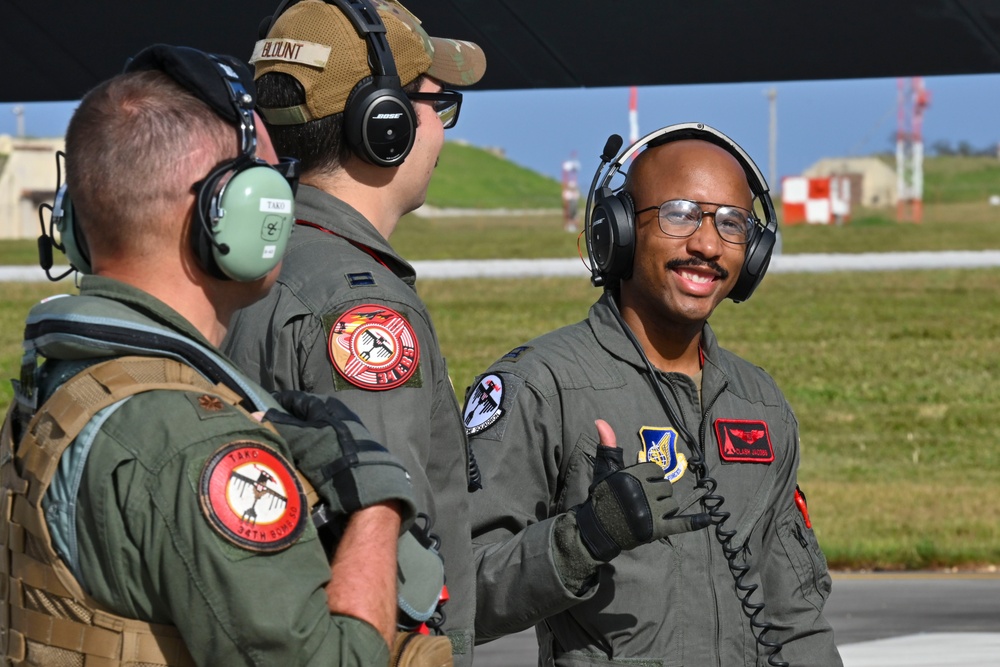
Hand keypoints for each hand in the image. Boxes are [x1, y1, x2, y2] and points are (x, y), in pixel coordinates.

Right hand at [263, 391, 415, 526]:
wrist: (360, 478)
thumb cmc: (328, 450)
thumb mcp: (299, 435)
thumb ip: (277, 423)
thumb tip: (254, 413)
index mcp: (325, 404)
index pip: (294, 399)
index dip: (276, 404)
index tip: (259, 412)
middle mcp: (335, 415)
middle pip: (302, 417)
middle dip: (284, 424)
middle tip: (265, 433)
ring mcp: (341, 434)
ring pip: (309, 433)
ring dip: (294, 440)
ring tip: (277, 449)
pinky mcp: (344, 452)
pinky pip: (317, 448)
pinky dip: (305, 452)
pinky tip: (296, 462)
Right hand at [574, 419, 708, 561]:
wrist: (598, 530)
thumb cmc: (603, 498)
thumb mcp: (604, 469)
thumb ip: (609, 445)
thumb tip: (601, 420)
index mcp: (634, 475)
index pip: (657, 470)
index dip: (651, 477)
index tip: (640, 485)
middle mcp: (644, 492)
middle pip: (666, 488)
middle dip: (657, 493)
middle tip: (642, 501)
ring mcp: (652, 511)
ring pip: (672, 504)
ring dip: (664, 508)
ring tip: (648, 513)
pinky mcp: (657, 529)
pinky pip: (681, 523)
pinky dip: (695, 522)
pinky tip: (708, 519)